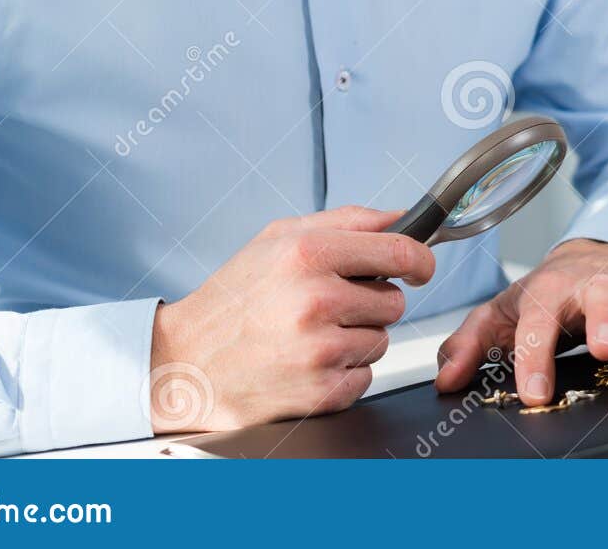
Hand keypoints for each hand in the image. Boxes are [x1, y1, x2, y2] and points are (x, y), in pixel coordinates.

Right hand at [148, 205, 434, 432]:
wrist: (187, 362)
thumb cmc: (233, 298)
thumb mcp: (278, 238)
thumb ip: (346, 220)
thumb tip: (402, 216)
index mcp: (307, 254)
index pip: (399, 251)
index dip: (419, 260)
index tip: (420, 267)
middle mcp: (315, 300)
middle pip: (394, 301)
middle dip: (371, 303)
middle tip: (328, 305)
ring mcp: (319, 350)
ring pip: (381, 340)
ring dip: (356, 338)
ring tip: (311, 334)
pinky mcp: (320, 391)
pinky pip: (366, 375)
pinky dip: (345, 372)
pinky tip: (308, 362)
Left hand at [434, 238, 607, 404]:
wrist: (586, 259)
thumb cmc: (545, 294)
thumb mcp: (501, 314)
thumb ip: (471, 343)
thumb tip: (445, 378)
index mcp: (547, 293)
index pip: (536, 325)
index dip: (533, 358)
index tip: (535, 393)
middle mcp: (589, 288)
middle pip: (597, 298)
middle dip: (604, 320)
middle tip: (606, 347)